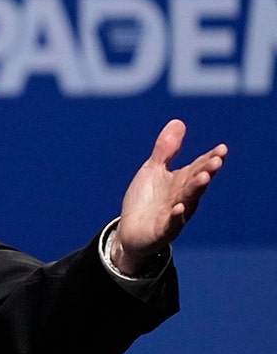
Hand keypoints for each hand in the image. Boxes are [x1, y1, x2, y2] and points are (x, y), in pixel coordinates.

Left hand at [112, 119, 227, 274]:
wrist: (131, 231)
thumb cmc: (145, 200)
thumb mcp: (153, 170)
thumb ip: (166, 149)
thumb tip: (178, 121)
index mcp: (182, 181)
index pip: (199, 167)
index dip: (210, 158)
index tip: (222, 148)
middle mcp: (183, 197)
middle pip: (196, 183)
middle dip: (206, 171)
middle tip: (216, 160)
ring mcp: (174, 215)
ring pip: (188, 201)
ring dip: (196, 189)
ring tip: (203, 177)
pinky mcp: (162, 231)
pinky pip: (171, 224)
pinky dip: (175, 216)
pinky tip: (178, 208)